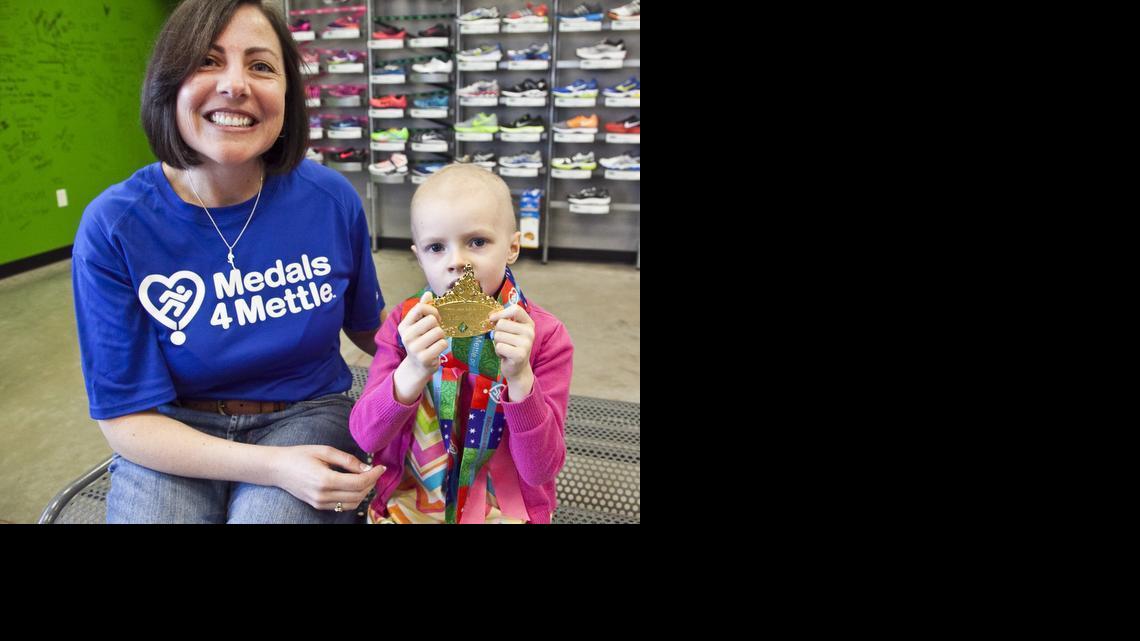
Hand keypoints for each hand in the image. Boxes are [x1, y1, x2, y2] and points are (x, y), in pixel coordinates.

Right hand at [271, 445, 385, 510]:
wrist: (277, 468)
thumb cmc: (299, 455)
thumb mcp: (324, 451)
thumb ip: (347, 460)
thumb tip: (367, 467)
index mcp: (325, 480)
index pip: (358, 483)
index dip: (373, 475)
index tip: (382, 467)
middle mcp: (323, 495)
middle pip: (358, 495)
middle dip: (371, 483)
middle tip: (375, 470)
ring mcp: (320, 503)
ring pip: (352, 503)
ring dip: (364, 492)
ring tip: (366, 477)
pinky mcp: (318, 506)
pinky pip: (342, 506)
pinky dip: (353, 498)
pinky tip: (354, 485)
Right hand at [398, 291, 446, 379]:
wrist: (417, 366)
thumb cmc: (420, 342)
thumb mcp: (418, 325)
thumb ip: (422, 309)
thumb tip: (428, 293)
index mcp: (404, 326)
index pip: (420, 308)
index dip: (432, 310)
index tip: (435, 317)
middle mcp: (407, 336)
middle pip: (432, 320)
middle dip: (438, 325)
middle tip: (435, 332)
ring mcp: (415, 348)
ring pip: (439, 332)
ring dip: (441, 336)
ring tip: (435, 342)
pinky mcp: (424, 358)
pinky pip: (443, 344)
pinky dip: (443, 345)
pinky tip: (436, 350)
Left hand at [489, 304, 535, 395]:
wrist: (517, 368)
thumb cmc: (511, 347)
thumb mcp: (512, 331)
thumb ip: (505, 320)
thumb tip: (491, 316)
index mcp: (528, 323)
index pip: (515, 310)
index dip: (501, 313)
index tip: (492, 318)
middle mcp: (530, 332)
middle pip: (502, 323)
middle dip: (497, 333)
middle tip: (504, 341)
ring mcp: (526, 344)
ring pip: (498, 336)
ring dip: (497, 343)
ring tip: (505, 349)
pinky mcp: (520, 355)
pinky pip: (499, 346)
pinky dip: (498, 351)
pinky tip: (505, 355)